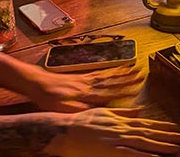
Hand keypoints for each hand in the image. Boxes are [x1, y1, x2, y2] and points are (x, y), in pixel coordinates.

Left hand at [26, 65, 145, 112]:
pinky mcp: (81, 76)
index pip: (111, 92)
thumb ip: (84, 109)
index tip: (138, 87)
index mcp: (87, 94)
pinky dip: (110, 70)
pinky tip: (116, 68)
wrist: (37, 83)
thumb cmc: (49, 99)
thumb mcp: (65, 109)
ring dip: (122, 72)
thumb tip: (101, 110)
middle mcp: (89, 85)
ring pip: (108, 75)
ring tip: (134, 68)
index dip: (125, 90)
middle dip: (128, 79)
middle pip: (112, 81)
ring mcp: (86, 79)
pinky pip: (100, 72)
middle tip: (142, 74)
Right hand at [44, 107, 179, 155]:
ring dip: (162, 145)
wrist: (65, 130)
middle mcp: (122, 129)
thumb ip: (123, 112)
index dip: (163, 126)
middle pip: (149, 133)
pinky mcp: (110, 151)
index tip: (176, 128)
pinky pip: (130, 154)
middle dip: (168, 136)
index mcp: (121, 120)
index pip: (147, 124)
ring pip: (144, 142)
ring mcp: (117, 140)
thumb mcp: (105, 112)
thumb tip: (139, 111)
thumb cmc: (82, 122)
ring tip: (176, 147)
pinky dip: (144, 155)